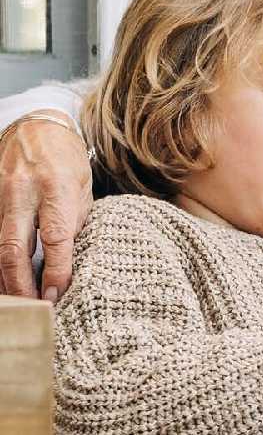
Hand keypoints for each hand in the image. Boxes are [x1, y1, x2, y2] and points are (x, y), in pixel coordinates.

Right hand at [0, 111, 92, 299]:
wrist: (35, 125)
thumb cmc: (67, 161)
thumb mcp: (83, 190)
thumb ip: (75, 225)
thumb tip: (70, 266)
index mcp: (56, 188)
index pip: (56, 238)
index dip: (56, 271)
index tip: (56, 296)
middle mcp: (22, 191)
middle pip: (14, 247)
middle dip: (19, 283)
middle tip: (30, 309)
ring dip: (3, 276)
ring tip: (16, 301)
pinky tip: (2, 277)